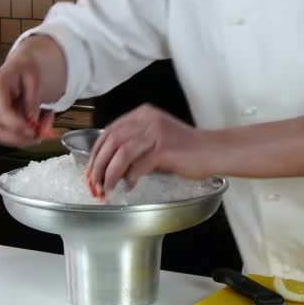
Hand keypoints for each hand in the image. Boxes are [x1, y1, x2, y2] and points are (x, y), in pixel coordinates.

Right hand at [0, 36, 66, 146]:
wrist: (20, 68)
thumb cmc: (25, 70)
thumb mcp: (33, 78)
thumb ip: (32, 99)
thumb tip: (32, 121)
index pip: (0, 111)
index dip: (16, 125)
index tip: (33, 131)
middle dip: (18, 139)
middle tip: (39, 137)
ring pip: (2, 136)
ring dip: (24, 139)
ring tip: (45, 126)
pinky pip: (10, 135)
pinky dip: (25, 136)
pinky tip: (40, 125)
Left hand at [87, 104, 216, 192]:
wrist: (213, 151)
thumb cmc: (186, 150)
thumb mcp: (155, 142)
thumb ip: (133, 148)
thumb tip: (110, 167)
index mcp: (143, 115)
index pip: (109, 131)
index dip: (95, 153)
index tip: (90, 171)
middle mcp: (148, 120)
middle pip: (111, 141)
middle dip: (98, 165)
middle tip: (94, 184)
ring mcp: (157, 133)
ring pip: (121, 153)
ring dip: (110, 174)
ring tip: (107, 189)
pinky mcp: (165, 149)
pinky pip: (139, 165)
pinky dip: (130, 178)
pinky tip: (129, 187)